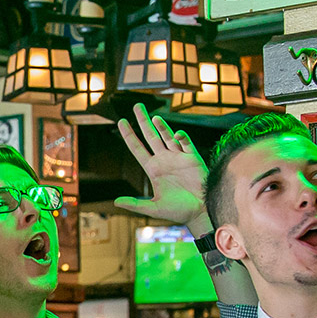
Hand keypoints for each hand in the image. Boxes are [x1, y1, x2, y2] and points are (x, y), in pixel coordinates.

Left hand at [115, 103, 208, 227]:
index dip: (129, 135)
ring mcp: (178, 157)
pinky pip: (185, 143)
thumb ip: (135, 204)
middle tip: (137, 106)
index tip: (121, 121)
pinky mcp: (192, 157)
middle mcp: (164, 159)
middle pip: (151, 136)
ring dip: (161, 126)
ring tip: (154, 118)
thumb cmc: (178, 211)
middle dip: (143, 121)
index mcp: (153, 169)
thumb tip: (116, 202)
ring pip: (167, 136)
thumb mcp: (153, 207)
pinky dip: (180, 137)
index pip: (137, 148)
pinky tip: (175, 135)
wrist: (200, 211)